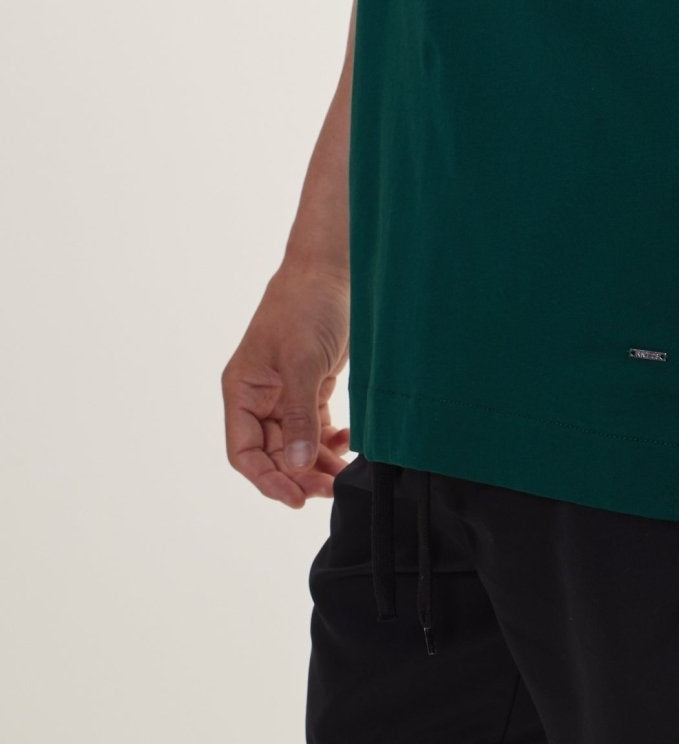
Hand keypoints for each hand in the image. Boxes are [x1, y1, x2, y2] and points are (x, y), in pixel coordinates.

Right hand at [221, 260, 352, 506]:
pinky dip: (329, 441)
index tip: (297, 498)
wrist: (332, 269)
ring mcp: (285, 394)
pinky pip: (314, 428)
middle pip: (273, 454)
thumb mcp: (301, 361)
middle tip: (330, 488)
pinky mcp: (311, 386)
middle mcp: (259, 398)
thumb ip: (299, 415)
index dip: (267, 479)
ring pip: (296, 445)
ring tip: (343, 475)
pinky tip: (347, 445)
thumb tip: (299, 466)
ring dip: (317, 463)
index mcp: (242, 391)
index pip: (244, 452)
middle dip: (299, 475)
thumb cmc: (306, 306)